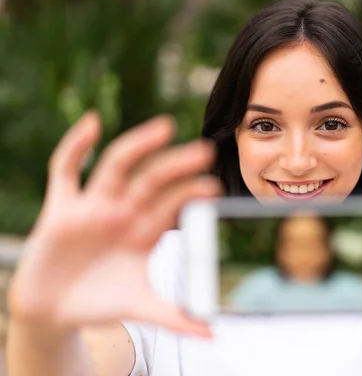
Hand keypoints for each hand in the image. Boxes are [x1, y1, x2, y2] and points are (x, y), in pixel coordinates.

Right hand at [8, 111, 219, 336]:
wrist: (53, 310)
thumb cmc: (101, 301)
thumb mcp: (140, 307)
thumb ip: (175, 318)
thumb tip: (212, 334)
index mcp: (144, 232)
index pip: (172, 206)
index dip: (190, 196)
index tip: (213, 188)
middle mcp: (123, 212)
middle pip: (153, 181)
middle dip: (176, 166)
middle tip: (205, 151)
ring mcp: (93, 206)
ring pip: (118, 167)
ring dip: (139, 146)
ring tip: (164, 127)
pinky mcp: (61, 207)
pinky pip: (66, 169)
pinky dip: (75, 145)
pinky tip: (92, 122)